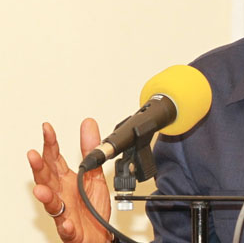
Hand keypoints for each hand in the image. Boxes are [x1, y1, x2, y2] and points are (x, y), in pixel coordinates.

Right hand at [28, 119, 112, 242]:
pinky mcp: (71, 230)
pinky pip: (67, 228)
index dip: (50, 143)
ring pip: (51, 204)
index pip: (54, 158)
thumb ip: (91, 150)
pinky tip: (66, 222)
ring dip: (45, 196)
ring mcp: (64, 212)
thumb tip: (88, 124)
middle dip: (39, 167)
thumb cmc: (91, 207)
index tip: (47, 128)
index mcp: (65, 180)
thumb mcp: (94, 174)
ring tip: (40, 189)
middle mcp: (61, 194)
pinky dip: (65, 225)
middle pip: (47, 179)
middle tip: (33, 155)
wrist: (99, 235)